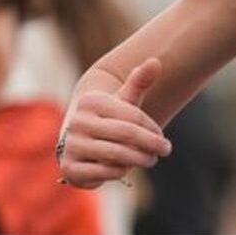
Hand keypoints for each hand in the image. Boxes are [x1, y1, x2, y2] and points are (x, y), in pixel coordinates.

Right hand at [57, 58, 171, 188]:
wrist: (81, 141)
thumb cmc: (110, 117)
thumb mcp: (125, 98)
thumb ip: (140, 81)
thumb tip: (156, 61)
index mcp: (91, 102)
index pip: (133, 116)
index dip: (152, 128)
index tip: (162, 136)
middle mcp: (77, 122)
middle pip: (127, 135)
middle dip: (150, 144)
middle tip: (165, 150)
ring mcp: (71, 146)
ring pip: (117, 155)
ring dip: (139, 159)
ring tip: (150, 159)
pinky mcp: (70, 169)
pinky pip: (104, 173)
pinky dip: (119, 172)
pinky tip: (125, 168)